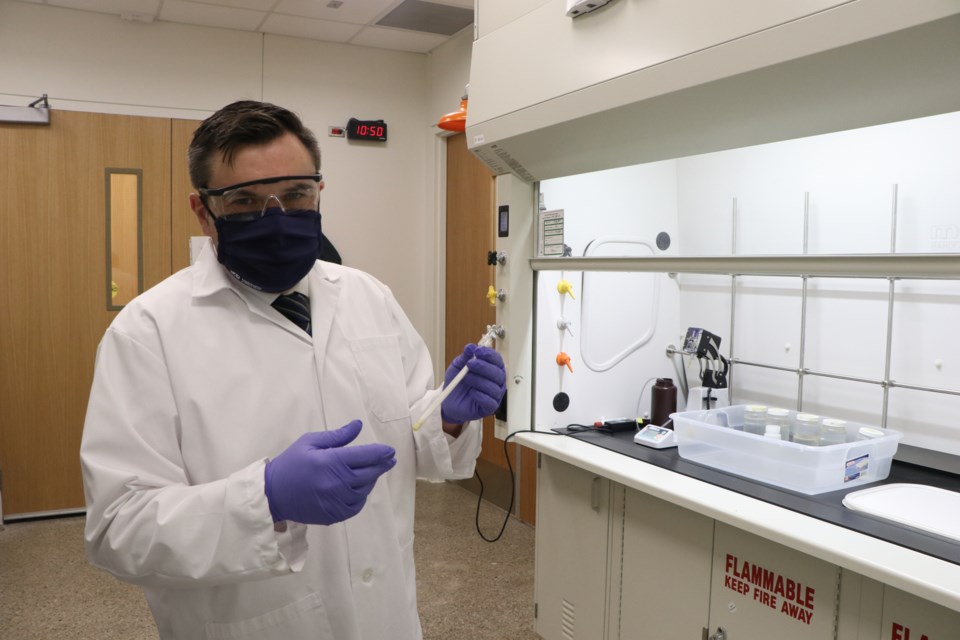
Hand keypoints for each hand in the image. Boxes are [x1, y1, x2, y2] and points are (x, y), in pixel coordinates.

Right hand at [264, 420, 395, 524]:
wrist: (273, 493)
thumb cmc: (291, 463)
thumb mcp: (310, 442)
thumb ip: (337, 436)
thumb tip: (358, 425)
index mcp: (332, 461)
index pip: (366, 456)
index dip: (381, 453)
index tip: (390, 450)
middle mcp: (338, 482)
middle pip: (370, 473)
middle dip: (382, 465)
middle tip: (390, 460)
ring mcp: (337, 500)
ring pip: (365, 490)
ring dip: (371, 480)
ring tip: (372, 472)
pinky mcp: (334, 514)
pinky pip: (356, 506)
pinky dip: (361, 497)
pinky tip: (360, 489)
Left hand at [440, 344, 505, 423]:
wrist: (449, 401)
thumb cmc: (457, 383)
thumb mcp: (458, 366)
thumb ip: (465, 357)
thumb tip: (470, 347)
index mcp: (492, 369)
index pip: (497, 360)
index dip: (489, 355)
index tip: (478, 351)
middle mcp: (496, 382)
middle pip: (497, 373)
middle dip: (483, 367)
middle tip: (470, 364)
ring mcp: (494, 395)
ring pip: (494, 387)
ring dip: (479, 380)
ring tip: (466, 378)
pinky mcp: (489, 407)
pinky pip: (490, 402)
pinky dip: (480, 396)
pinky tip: (472, 392)